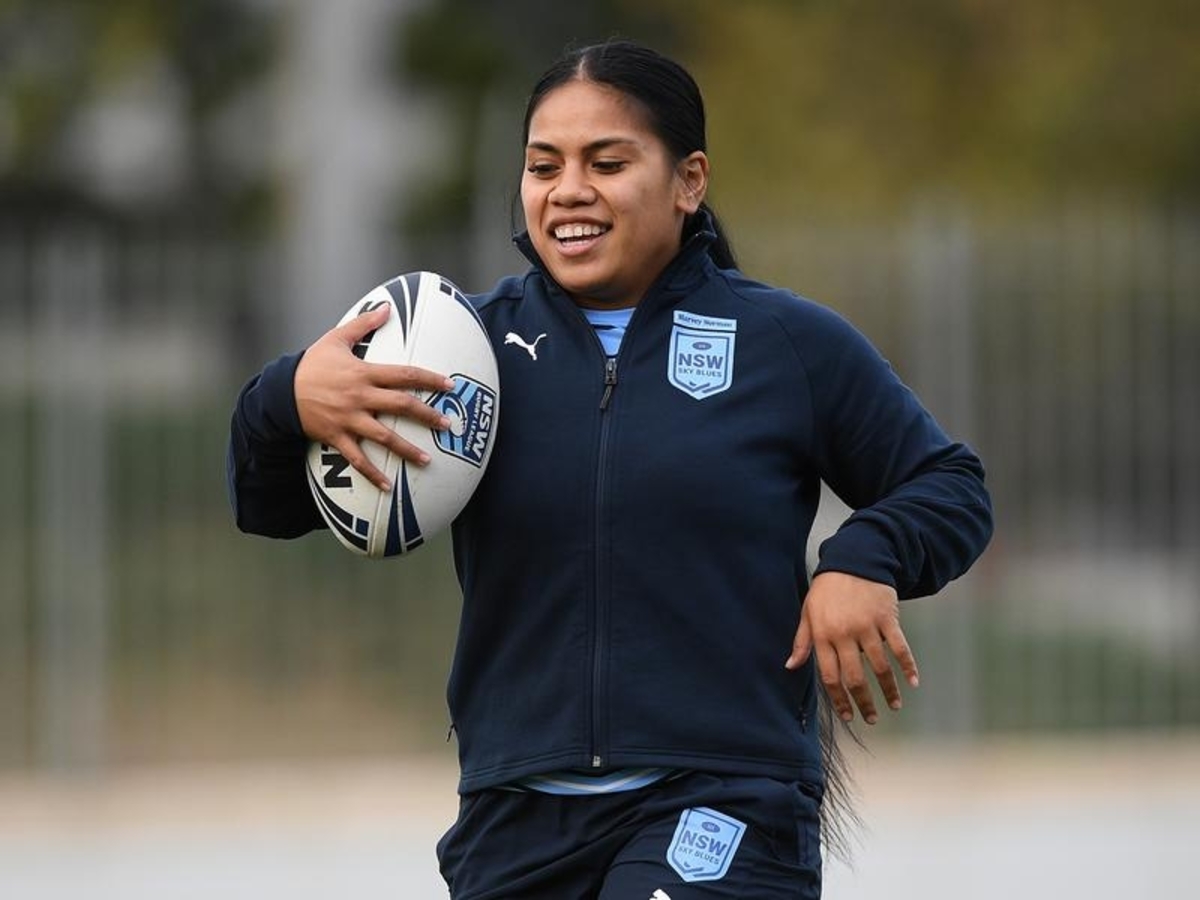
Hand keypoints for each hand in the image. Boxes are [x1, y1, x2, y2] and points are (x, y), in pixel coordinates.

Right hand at [294, 304, 455, 490]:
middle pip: (401, 406)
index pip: (404, 375)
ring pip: (383, 438)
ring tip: (428, 460)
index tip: (450, 386)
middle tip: (448, 425)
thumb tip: (387, 307)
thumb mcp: (335, 338)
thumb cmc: (312, 364)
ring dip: (407, 450)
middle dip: (427, 416)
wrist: (280, 392)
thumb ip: (363, 324)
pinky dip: (373, 474)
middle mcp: (359, 397)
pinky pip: (357, 459)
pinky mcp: (336, 437)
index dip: (429, 379)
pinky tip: (389, 487)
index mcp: (364, 372)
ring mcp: (348, 419)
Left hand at [785, 571, 918, 724]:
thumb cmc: (827, 589)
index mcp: (823, 635)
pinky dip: (908, 666)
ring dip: (889, 690)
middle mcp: (845, 634)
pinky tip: (913, 682)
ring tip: (893, 706)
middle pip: (855, 677)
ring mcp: (867, 626)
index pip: (830, 676)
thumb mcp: (808, 612)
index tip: (848, 716)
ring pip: (880, 666)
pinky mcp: (887, 618)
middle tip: (871, 718)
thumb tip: (790, 666)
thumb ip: (802, 641)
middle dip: (864, 702)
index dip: (839, 700)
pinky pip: (899, 647)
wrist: (854, 560)